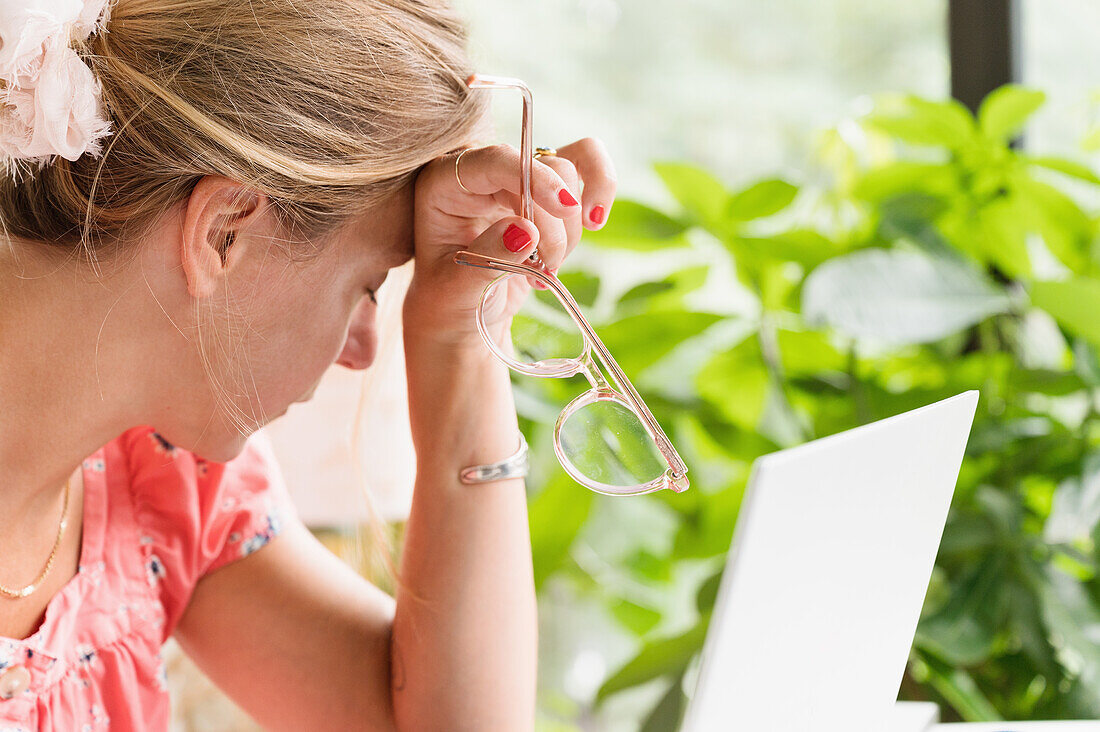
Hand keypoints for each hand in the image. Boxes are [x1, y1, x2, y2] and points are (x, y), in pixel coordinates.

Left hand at [402, 139, 616, 345]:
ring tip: (546, 269)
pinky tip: (595, 223)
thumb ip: (488, 258)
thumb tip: (525, 231)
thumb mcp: (457, 291)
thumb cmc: (450, 302)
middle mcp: (480, 173)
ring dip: (569, 228)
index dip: (534, 179)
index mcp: (443, 186)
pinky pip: (584, 166)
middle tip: (545, 269)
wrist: (463, 316)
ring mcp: (515, 180)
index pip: (495, 161)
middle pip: (539, 167)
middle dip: (554, 224)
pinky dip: (598, 192)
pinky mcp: (544, 192)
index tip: (566, 208)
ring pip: (567, 170)